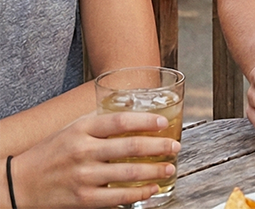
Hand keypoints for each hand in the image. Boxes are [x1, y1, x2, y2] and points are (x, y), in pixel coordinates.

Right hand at [10, 110, 179, 208]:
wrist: (20, 182)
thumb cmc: (53, 151)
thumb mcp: (74, 128)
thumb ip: (101, 123)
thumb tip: (137, 114)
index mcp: (83, 128)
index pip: (121, 121)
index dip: (146, 121)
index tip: (164, 123)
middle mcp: (84, 151)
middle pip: (130, 147)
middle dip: (158, 147)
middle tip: (175, 146)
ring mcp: (83, 176)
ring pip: (127, 173)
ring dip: (153, 171)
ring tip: (169, 168)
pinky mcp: (82, 199)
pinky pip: (116, 197)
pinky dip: (137, 194)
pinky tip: (151, 190)